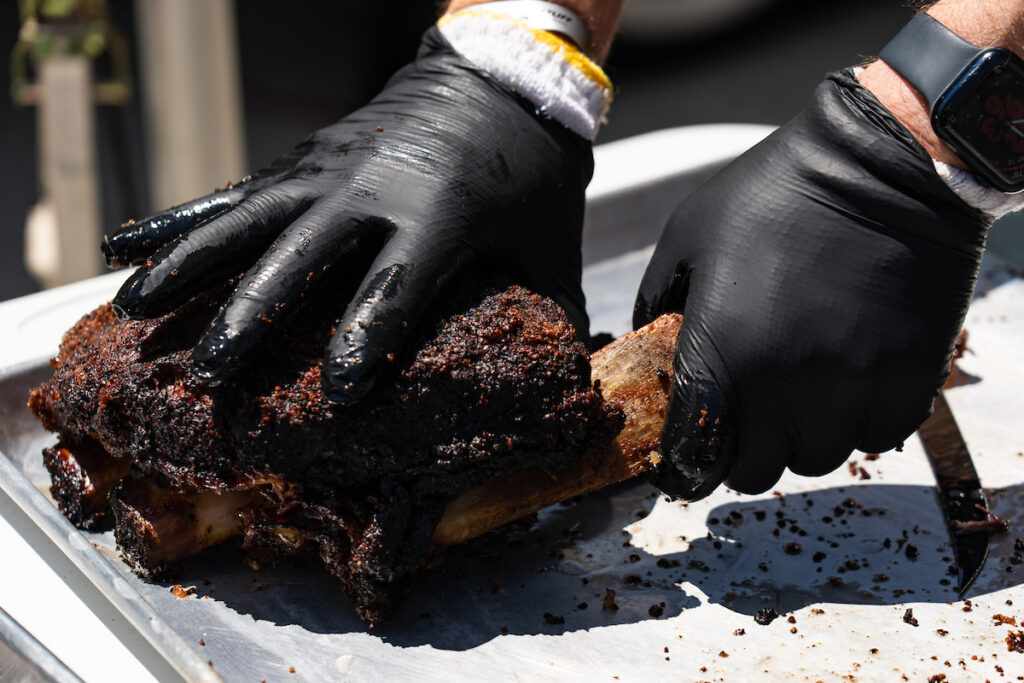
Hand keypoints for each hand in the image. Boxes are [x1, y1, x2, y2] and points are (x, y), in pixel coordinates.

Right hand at [105, 27, 592, 402]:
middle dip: (251, 320)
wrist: (498, 79)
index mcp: (440, 216)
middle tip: (212, 377)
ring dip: (188, 267)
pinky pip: (230, 195)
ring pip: (245, 221)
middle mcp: (372, 189)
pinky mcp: (301, 162)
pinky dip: (176, 223)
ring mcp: (326, 170)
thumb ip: (549, 318)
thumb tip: (558, 393)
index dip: (366, 342)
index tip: (340, 396)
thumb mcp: (549, 247)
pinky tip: (126, 249)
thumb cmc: (529, 172)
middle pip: (299, 258)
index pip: (396, 288)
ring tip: (135, 312)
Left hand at [634, 69, 991, 500]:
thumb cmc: (772, 194)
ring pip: (816, 459)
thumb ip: (657, 301)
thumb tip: (648, 346)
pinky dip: (858, 421)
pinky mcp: (909, 383)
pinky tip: (850, 378)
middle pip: (755, 471)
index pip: (692, 456)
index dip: (684, 466)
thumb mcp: (686, 236)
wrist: (880, 164)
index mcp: (721, 353)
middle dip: (743, 452)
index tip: (688, 458)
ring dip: (802, 437)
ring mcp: (851, 390)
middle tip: (747, 417)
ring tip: (802, 389)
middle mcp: (784, 387)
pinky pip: (875, 438)